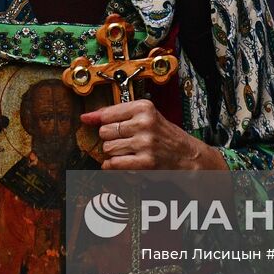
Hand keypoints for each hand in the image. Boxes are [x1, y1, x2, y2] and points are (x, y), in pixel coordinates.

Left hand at [81, 99, 227, 170]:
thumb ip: (118, 114)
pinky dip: (112, 165)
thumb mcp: (146, 116)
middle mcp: (144, 123)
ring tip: (127, 151)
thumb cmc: (163, 135)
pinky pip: (115, 164)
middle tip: (122, 140)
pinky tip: (118, 163)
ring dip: (113, 152)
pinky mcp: (145, 162)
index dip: (95, 118)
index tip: (86, 119)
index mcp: (144, 108)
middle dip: (109, 138)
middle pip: (105, 132)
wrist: (186, 155)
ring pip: (108, 148)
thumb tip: (87, 117)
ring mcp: (145, 143)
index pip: (108, 113)